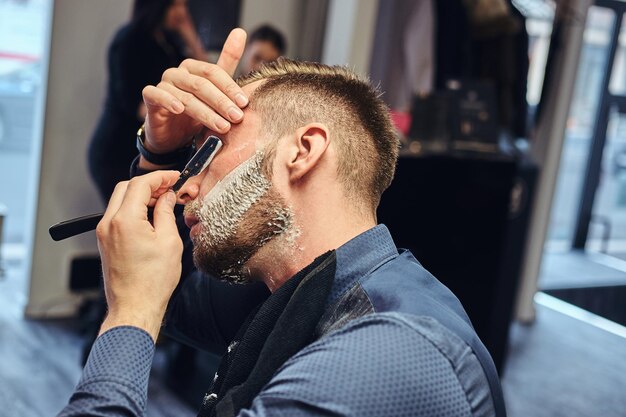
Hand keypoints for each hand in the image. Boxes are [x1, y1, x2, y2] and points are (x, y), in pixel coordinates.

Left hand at [96, 171, 182, 341]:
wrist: (134, 306)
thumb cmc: (152, 281)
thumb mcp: (168, 242)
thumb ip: (166, 213)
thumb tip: (167, 197)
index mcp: (125, 221)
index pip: (140, 184)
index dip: (160, 176)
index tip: (174, 177)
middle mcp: (109, 223)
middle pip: (126, 187)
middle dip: (149, 183)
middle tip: (169, 188)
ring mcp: (104, 233)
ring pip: (120, 200)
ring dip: (141, 196)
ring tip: (162, 202)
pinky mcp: (105, 241)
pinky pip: (117, 215)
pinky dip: (133, 209)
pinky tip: (150, 216)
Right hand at [141, 28, 248, 154]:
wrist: (173, 135)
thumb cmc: (196, 110)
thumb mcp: (215, 88)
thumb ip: (227, 63)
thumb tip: (240, 31)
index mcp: (193, 68)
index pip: (213, 72)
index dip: (230, 87)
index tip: (244, 103)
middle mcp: (177, 73)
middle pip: (201, 85)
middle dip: (221, 102)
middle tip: (237, 117)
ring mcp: (163, 85)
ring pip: (185, 97)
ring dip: (206, 113)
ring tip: (223, 127)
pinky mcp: (150, 99)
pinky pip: (156, 95)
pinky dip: (168, 101)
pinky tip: (179, 109)